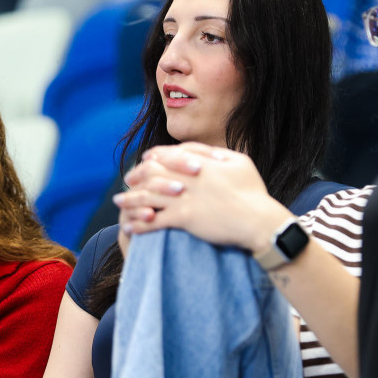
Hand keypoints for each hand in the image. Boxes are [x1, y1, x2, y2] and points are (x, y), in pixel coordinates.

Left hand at [113, 143, 287, 251]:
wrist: (259, 221)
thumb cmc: (254, 193)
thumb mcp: (240, 162)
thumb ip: (216, 153)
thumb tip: (197, 151)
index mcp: (201, 162)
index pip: (169, 154)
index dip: (153, 156)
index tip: (144, 159)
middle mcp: (189, 178)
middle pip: (153, 172)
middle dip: (136, 176)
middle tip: (127, 181)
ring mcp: (185, 198)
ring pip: (148, 195)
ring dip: (130, 199)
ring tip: (118, 202)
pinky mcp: (184, 218)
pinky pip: (154, 220)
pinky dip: (139, 222)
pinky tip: (130, 226)